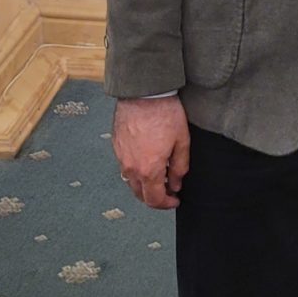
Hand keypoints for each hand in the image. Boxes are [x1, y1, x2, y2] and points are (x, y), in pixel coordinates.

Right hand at [112, 94, 190, 211]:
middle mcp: (131, 167)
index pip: (154, 200)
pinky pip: (125, 166)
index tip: (175, 200)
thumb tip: (176, 184)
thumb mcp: (181, 141)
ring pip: (131, 181)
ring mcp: (121, 157)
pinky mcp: (116, 146)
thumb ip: (180, 168)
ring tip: (159, 174)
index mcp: (149, 169)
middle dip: (155, 197)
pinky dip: (136, 170)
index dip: (166, 204)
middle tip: (168, 190)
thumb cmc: (164, 113)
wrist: (143, 92)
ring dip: (144, 184)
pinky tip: (147, 159)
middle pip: (140, 194)